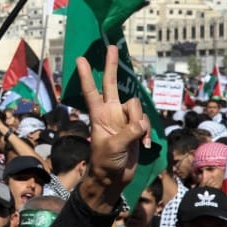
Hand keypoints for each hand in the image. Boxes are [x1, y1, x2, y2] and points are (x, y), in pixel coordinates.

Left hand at [76, 46, 148, 202]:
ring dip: (140, 123)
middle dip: (111, 66)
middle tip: (111, 47)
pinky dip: (146, 134)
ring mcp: (124, 119)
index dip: (86, 76)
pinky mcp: (135, 128)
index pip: (91, 91)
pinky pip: (145, 122)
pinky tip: (142, 147)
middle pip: (111, 84)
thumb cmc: (105, 163)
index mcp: (99, 115)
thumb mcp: (113, 147)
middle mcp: (111, 113)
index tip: (80, 59)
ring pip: (137, 107)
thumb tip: (140, 123)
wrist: (113, 179)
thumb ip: (128, 132)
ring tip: (136, 141)